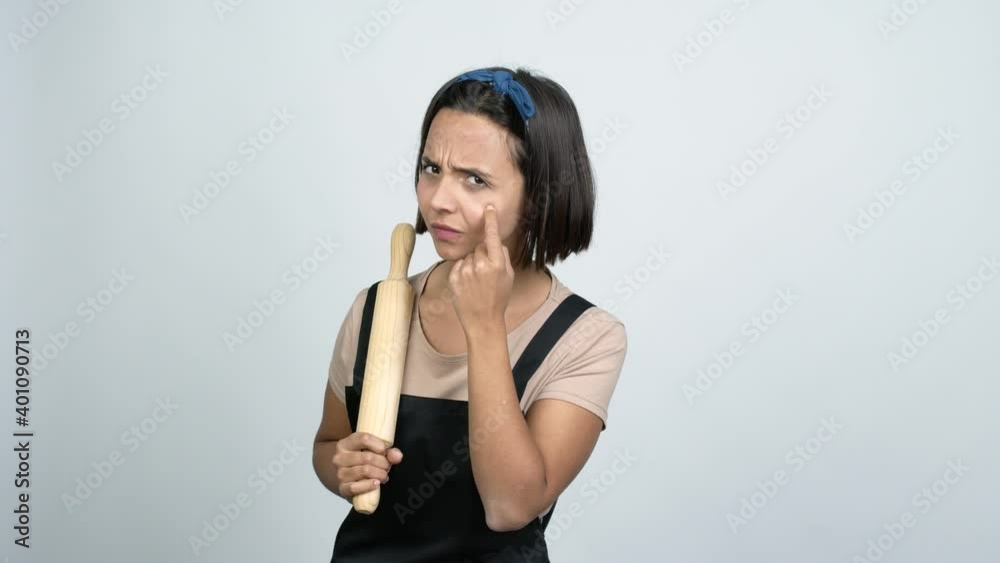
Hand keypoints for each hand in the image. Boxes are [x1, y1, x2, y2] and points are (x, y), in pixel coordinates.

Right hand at [330, 432, 403, 499]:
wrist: (348, 480)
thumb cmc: (362, 463)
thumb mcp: (374, 452)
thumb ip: (388, 452)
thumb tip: (397, 456)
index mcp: (345, 444)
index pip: (364, 438)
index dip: (380, 445)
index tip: (386, 450)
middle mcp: (339, 457)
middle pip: (367, 457)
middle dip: (383, 463)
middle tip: (387, 466)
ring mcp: (340, 473)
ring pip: (365, 471)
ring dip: (380, 474)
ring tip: (383, 476)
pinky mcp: (342, 488)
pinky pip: (356, 487)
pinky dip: (369, 485)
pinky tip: (376, 483)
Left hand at [447, 204, 514, 333]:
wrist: (482, 320)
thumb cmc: (497, 299)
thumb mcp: (508, 277)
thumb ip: (503, 257)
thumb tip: (496, 244)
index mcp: (496, 264)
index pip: (492, 236)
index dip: (490, 221)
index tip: (488, 209)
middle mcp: (480, 265)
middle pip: (479, 247)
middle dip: (482, 255)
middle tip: (486, 274)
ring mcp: (465, 271)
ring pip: (468, 256)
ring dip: (471, 264)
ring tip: (476, 282)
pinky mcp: (453, 277)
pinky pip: (458, 265)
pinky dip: (462, 271)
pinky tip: (468, 285)